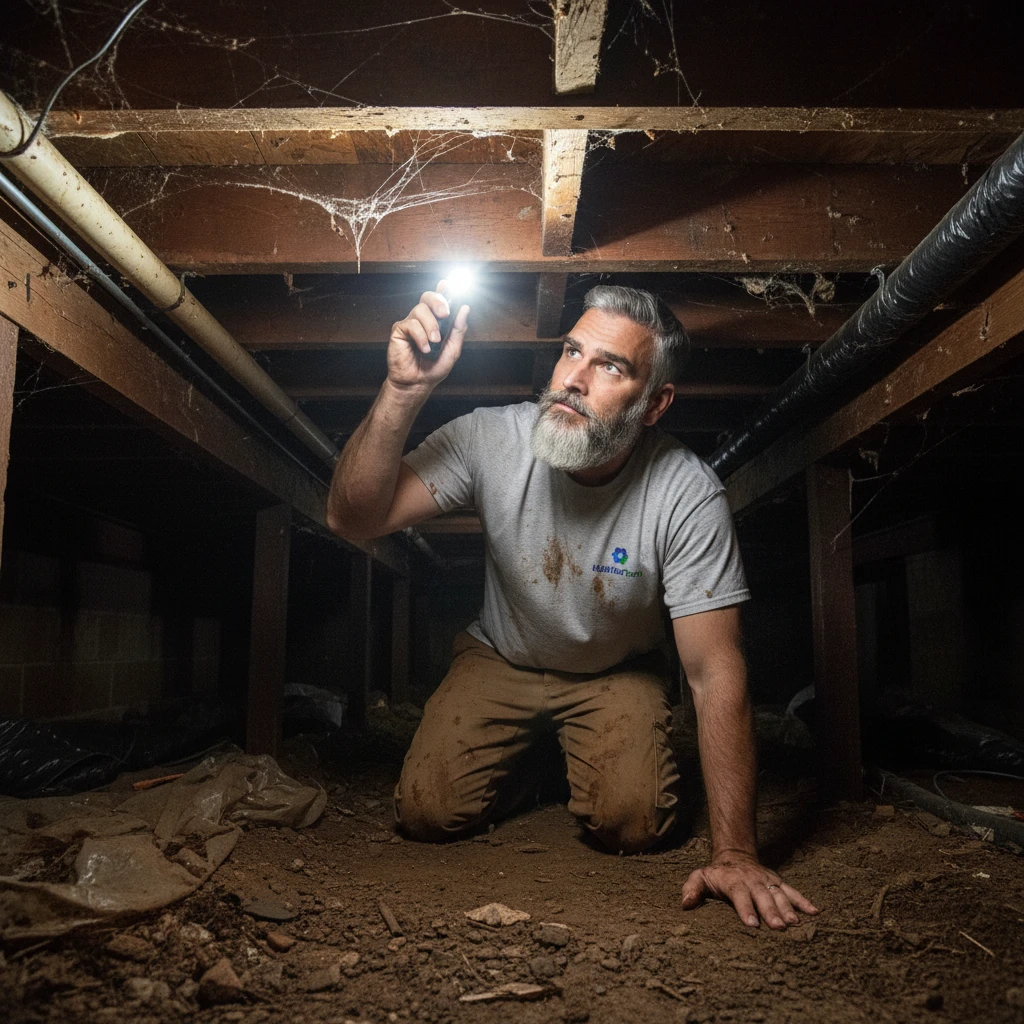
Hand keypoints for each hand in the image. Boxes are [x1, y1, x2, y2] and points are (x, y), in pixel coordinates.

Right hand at [387, 280, 468, 393]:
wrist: (417, 383)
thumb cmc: (433, 368)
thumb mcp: (453, 349)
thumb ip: (458, 329)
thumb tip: (465, 308)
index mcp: (436, 321)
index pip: (439, 299)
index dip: (443, 289)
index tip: (449, 283)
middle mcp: (422, 319)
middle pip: (427, 296)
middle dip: (438, 301)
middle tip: (445, 314)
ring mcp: (410, 323)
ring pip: (420, 309)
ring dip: (431, 326)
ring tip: (434, 342)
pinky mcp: (399, 330)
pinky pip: (411, 324)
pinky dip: (421, 336)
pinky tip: (424, 349)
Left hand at [681, 851, 818, 928]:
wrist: (735, 857)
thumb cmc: (716, 874)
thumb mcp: (700, 877)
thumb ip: (692, 888)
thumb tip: (685, 903)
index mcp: (733, 881)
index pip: (739, 894)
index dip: (746, 908)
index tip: (752, 924)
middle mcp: (752, 881)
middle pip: (762, 896)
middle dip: (770, 911)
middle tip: (778, 927)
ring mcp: (767, 881)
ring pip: (778, 894)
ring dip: (787, 908)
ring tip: (794, 924)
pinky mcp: (777, 883)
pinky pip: (792, 891)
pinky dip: (803, 901)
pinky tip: (814, 912)